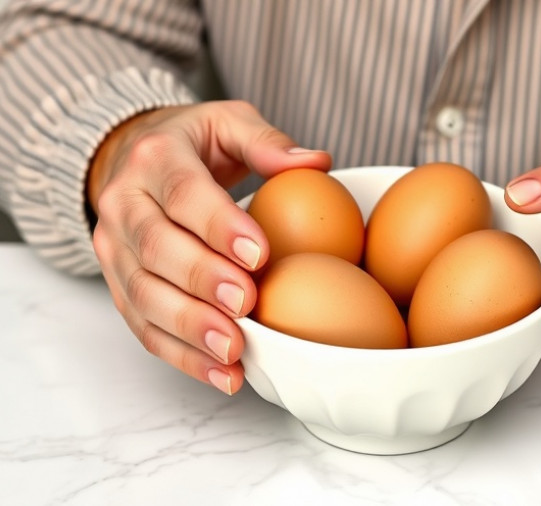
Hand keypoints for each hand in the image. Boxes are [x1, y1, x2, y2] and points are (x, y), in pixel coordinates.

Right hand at [88, 100, 330, 393]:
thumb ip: (267, 142)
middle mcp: (123, 205)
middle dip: (202, 281)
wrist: (130, 157)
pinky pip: (143, 327)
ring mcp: (114, 250)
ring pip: (142, 295)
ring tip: (234, 351)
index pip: (184, 194)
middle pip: (156, 249)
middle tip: (246, 303)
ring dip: (189, 328)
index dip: (219, 226)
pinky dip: (182, 356)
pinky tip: (223, 375)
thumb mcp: (228, 123)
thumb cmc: (191, 144)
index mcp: (154, 158)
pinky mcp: (119, 287)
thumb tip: (317, 163)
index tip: (259, 254)